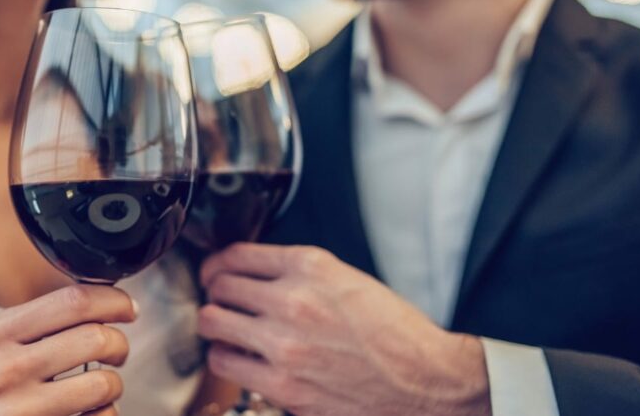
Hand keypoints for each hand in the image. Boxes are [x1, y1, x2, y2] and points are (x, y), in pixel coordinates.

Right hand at [0, 285, 136, 415]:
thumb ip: (34, 323)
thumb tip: (99, 302)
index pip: (72, 301)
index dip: (114, 301)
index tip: (128, 309)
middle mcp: (6, 368)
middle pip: (96, 338)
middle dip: (119, 345)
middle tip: (116, 353)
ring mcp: (20, 409)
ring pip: (103, 384)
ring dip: (114, 386)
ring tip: (101, 388)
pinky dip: (104, 415)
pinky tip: (88, 414)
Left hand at [198, 244, 490, 415]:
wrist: (426, 383)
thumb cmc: (396, 335)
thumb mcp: (350, 281)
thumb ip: (302, 274)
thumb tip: (258, 275)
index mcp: (312, 267)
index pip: (238, 254)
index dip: (219, 263)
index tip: (216, 271)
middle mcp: (294, 300)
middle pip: (219, 286)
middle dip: (215, 292)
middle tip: (220, 301)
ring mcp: (284, 344)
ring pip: (213, 323)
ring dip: (216, 325)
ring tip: (227, 330)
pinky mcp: (283, 385)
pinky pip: (225, 363)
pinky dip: (227, 359)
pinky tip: (239, 358)